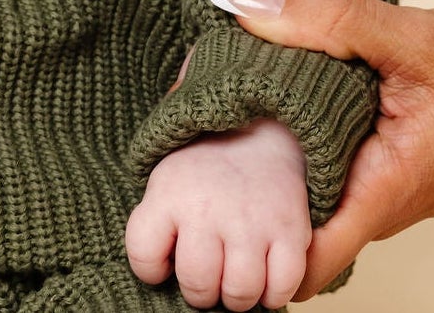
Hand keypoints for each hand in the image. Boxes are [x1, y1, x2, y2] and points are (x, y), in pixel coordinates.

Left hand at [125, 119, 310, 310]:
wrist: (256, 137)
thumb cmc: (203, 177)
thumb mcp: (165, 186)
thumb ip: (155, 229)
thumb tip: (163, 280)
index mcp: (170, 194)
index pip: (143, 256)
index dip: (152, 270)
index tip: (167, 259)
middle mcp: (208, 207)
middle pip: (198, 284)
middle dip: (202, 292)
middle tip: (209, 275)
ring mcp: (251, 220)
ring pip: (240, 293)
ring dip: (237, 296)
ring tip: (234, 276)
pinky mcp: (289, 230)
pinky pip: (281, 288)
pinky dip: (272, 293)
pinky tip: (265, 275)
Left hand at [214, 0, 433, 298]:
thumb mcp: (413, 36)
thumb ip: (326, 18)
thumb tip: (239, 3)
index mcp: (384, 194)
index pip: (300, 260)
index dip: (247, 242)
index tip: (198, 199)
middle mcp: (376, 201)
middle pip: (288, 222)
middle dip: (236, 192)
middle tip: (183, 139)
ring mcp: (379, 182)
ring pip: (303, 187)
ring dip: (259, 158)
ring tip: (207, 105)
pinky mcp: (380, 156)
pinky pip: (322, 158)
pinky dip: (288, 133)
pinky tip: (260, 88)